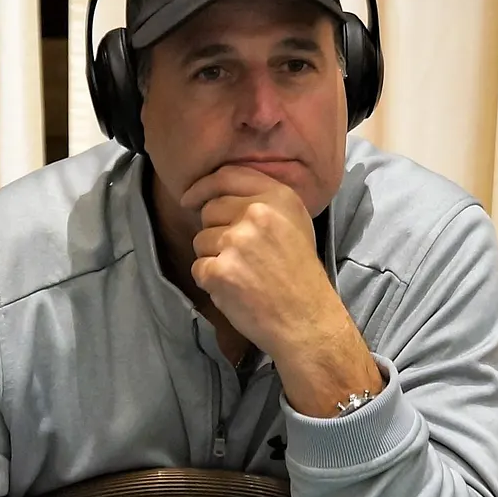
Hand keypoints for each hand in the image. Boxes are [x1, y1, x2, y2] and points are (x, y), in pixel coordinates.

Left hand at [181, 165, 343, 358]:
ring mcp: (236, 242)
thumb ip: (262, 201)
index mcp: (277, 197)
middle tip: (240, 256)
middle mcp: (256, 213)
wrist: (307, 320)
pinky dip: (211, 282)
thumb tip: (219, 194)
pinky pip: (198, 268)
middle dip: (215, 231)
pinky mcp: (220, 270)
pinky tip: (235, 290)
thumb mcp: (295, 223)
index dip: (203, 186)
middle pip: (209, 210)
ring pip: (201, 240)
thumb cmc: (300, 275)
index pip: (226, 176)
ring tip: (242, 275)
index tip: (190, 198)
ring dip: (213, 258)